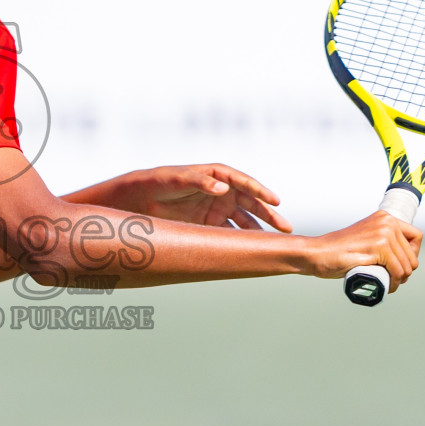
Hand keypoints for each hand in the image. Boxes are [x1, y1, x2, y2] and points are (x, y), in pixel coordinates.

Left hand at [117, 164, 292, 232]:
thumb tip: (223, 188)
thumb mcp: (177, 179)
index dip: (260, 191)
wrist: (138, 198)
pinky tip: (249, 250)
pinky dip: (239, 241)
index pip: (244, 182)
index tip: (275, 200)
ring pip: (244, 221)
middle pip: (251, 204)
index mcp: (218, 174)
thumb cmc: (159, 181)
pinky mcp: (209, 223)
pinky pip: (229, 232)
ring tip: (273, 243)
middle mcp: (222, 191)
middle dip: (269, 215)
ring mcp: (217, 208)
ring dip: (257, 231)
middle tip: (286, 228)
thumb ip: (200, 181)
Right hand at [304, 211, 422, 289]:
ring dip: (400, 279)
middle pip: (412, 254)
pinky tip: (387, 286)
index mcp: (385, 217)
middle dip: (406, 270)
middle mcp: (386, 222)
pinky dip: (394, 283)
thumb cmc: (338, 250)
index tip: (402, 265)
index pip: (416, 237)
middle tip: (395, 279)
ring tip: (389, 284)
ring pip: (406, 265)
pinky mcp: (378, 248)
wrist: (317, 253)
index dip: (413, 254)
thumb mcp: (365, 237)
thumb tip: (402, 256)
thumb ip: (381, 239)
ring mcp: (383, 234)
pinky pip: (397, 271)